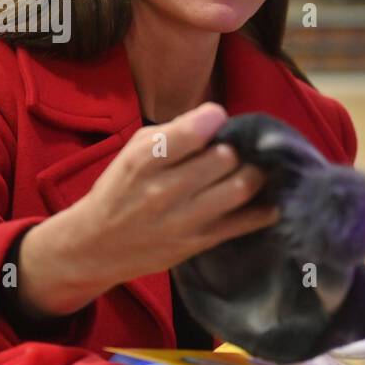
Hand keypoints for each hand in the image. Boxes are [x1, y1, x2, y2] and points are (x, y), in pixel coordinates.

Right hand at [20, 102, 279, 314]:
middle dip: (237, 148)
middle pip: (225, 158)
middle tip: (237, 149)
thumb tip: (218, 119)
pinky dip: (264, 208)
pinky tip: (267, 199)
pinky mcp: (200, 242)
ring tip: (252, 170)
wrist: (97, 246)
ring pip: (241, 188)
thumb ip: (173, 133)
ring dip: (255, 174)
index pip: (194, 130)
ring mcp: (184, 219)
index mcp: (144, 161)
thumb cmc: (120, 190)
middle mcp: (164, 190)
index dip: (215, 118)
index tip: (216, 120)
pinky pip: (246, 223)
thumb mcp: (133, 152)